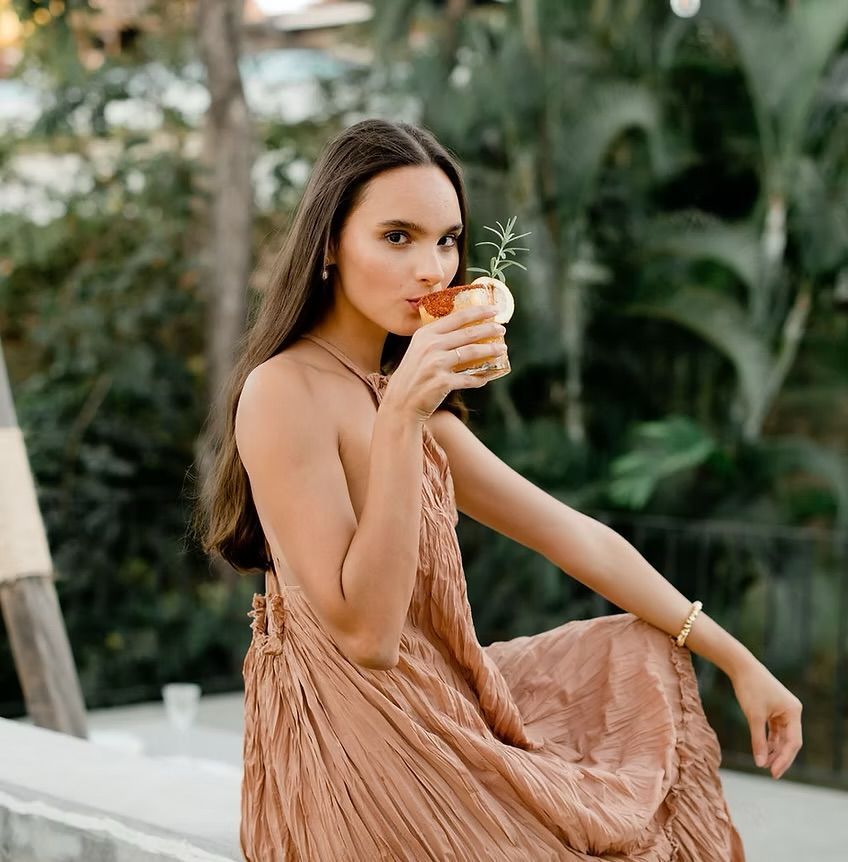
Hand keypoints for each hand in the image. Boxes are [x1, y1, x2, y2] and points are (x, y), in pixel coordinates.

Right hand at [383, 305, 506, 422]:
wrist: (401, 402)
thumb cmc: (413, 374)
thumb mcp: (420, 349)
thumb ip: (438, 338)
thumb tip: (467, 329)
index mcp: (426, 333)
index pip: (457, 317)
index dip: (479, 311)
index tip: (494, 310)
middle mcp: (431, 346)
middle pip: (468, 333)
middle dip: (489, 330)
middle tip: (502, 330)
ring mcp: (436, 364)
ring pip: (472, 353)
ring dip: (490, 351)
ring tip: (501, 349)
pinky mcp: (442, 382)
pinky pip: (468, 378)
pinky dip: (479, 378)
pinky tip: (486, 378)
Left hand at [729, 659, 802, 778]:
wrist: (741, 666)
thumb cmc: (749, 689)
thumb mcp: (754, 717)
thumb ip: (758, 741)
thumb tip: (760, 763)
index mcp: (793, 712)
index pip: (793, 742)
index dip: (784, 759)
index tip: (773, 772)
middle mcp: (792, 711)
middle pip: (790, 741)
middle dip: (780, 757)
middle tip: (770, 773)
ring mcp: (784, 709)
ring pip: (782, 736)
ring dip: (774, 749)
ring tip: (764, 764)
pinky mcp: (775, 708)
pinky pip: (775, 729)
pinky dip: (770, 739)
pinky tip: (764, 751)